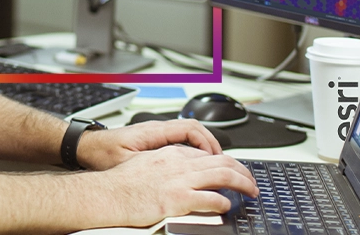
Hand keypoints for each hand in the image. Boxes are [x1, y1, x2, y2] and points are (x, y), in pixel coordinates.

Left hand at [77, 118, 221, 170]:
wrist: (85, 146)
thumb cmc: (101, 152)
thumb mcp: (127, 162)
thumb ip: (149, 165)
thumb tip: (171, 171)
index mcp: (153, 131)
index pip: (190, 129)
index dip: (207, 142)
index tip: (216, 157)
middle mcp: (156, 129)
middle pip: (194, 129)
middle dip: (211, 144)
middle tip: (222, 162)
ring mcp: (155, 133)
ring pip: (187, 134)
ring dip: (202, 147)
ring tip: (213, 164)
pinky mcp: (152, 140)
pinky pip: (179, 140)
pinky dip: (192, 150)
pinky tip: (194, 164)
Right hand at [92, 145, 258, 227]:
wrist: (108, 194)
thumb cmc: (122, 183)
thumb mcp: (147, 163)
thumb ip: (168, 164)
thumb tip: (184, 172)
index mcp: (173, 154)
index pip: (209, 154)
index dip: (227, 162)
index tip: (234, 171)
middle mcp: (180, 163)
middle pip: (222, 161)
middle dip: (242, 171)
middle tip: (251, 181)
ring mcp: (180, 180)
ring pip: (223, 175)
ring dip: (242, 183)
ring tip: (250, 191)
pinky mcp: (177, 199)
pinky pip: (210, 199)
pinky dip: (223, 202)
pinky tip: (226, 206)